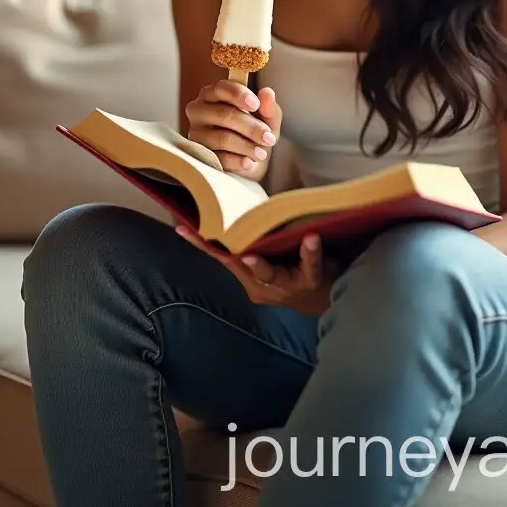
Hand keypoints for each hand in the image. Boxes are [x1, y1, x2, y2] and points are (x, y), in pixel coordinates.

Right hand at [175, 225, 338, 316]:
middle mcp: (261, 284)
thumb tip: (238, 207)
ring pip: (270, 274)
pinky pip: (309, 267)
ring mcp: (285, 286)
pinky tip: (311, 238)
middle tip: (210, 238)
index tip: (182, 228)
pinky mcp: (310, 282)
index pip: (221, 256)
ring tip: (252, 254)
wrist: (324, 298)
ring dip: (260, 264)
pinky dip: (310, 253)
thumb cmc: (292, 271)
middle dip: (224, 253)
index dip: (201, 243)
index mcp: (248, 276)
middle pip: (239, 267)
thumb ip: (255, 241)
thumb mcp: (269, 260)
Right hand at [184, 81, 281, 180]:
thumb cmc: (253, 132)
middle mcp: (198, 110)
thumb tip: (267, 92)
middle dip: (251, 127)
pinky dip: (238, 161)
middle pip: (224, 114)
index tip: (255, 105)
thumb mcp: (266, 119)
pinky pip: (219, 158)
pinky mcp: (198, 155)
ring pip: (222, 138)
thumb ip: (268, 106)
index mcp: (213, 94)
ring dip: (247, 146)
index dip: (239, 95)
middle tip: (270, 139)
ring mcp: (195, 133)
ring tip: (262, 153)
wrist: (246, 159)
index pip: (221, 88)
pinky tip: (249, 163)